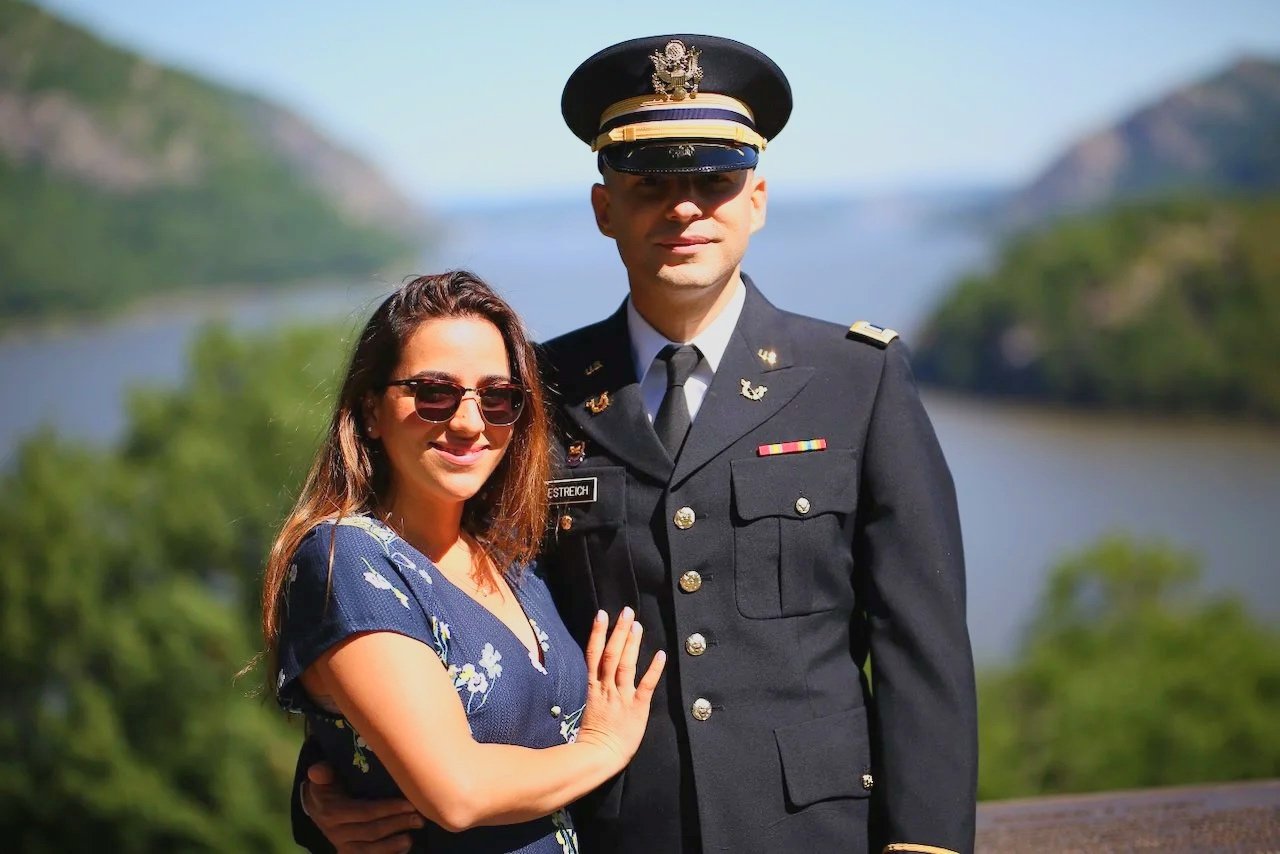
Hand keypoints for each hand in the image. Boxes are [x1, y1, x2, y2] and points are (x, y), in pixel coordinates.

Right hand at [303, 761, 423, 852]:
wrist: (317, 808)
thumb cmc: (328, 788)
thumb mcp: (323, 778)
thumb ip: (322, 773)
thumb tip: (317, 770)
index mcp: (332, 812)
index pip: (365, 812)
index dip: (388, 809)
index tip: (410, 804)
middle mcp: (336, 833)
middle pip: (371, 831)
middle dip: (397, 824)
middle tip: (419, 818)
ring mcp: (342, 846)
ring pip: (370, 849)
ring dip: (393, 844)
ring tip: (411, 837)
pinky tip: (403, 849)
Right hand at [575, 607, 665, 768]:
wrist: (597, 757)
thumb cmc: (592, 737)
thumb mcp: (589, 708)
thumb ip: (595, 690)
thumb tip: (597, 675)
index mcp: (594, 688)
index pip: (594, 654)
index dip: (598, 633)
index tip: (602, 614)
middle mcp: (607, 688)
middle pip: (611, 654)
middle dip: (619, 631)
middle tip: (626, 611)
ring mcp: (622, 697)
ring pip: (625, 665)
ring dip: (632, 644)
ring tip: (637, 625)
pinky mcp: (637, 708)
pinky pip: (645, 686)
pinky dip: (653, 670)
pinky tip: (660, 655)